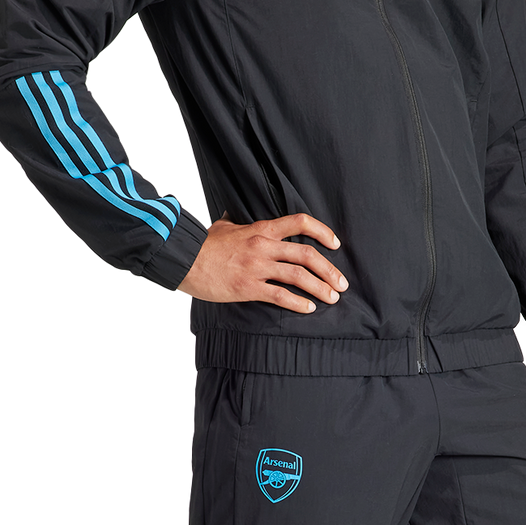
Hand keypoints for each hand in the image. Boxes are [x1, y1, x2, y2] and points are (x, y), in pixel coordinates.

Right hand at [177, 213, 346, 312]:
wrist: (184, 259)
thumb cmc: (203, 244)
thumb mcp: (224, 226)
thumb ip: (237, 223)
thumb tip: (235, 216)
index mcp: (261, 229)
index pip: (299, 223)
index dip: (322, 232)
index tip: (335, 244)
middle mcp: (263, 246)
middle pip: (306, 254)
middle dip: (329, 270)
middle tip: (341, 283)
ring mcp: (257, 267)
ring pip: (298, 276)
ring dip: (320, 288)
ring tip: (332, 298)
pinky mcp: (248, 287)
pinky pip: (279, 295)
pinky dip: (298, 303)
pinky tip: (308, 308)